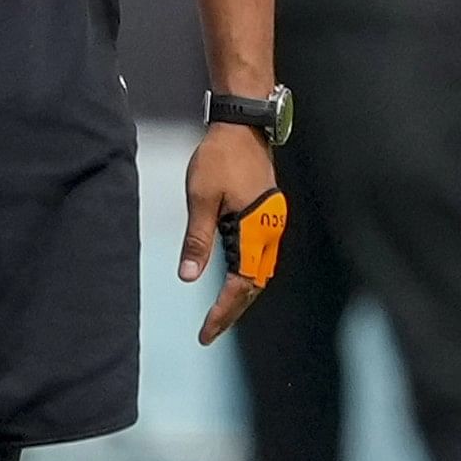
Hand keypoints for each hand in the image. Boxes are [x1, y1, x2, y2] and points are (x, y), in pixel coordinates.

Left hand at [181, 121, 280, 344]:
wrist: (243, 127)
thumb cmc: (219, 159)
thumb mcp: (201, 199)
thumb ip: (197, 240)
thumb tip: (188, 277)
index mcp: (255, 231)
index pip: (241, 286)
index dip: (223, 312)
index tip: (206, 332)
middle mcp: (270, 232)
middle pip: (255, 285)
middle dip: (233, 311)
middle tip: (209, 332)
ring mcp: (272, 224)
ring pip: (260, 273)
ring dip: (241, 295)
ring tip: (219, 314)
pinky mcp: (267, 216)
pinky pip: (260, 257)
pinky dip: (246, 276)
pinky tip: (231, 281)